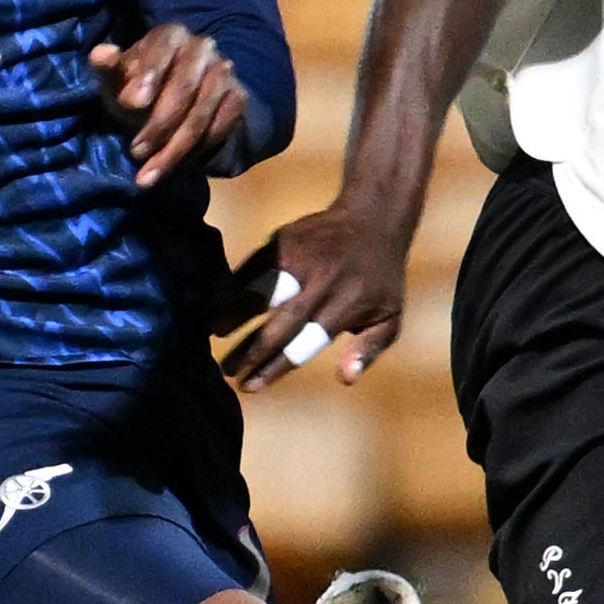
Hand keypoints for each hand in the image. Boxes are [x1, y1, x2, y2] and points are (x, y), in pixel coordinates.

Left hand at [84, 22, 244, 187]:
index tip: (133, 104)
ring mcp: (224, 72)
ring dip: (175, 148)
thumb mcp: (118, 80)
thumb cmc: (139, 89)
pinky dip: (195, 152)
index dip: (149, 74)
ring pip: (202, 114)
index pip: (163, 48)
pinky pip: (219, 129)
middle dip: (159, 124)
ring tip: (149, 173)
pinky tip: (173, 166)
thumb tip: (101, 54)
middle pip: (185, 87)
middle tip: (136, 152)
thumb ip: (107, 68)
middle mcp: (203, 46)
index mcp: (171, 35)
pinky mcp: (238, 98)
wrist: (177, 106)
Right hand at [223, 187, 412, 389]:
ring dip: (235, 313)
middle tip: (226, 371)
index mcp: (348, 305)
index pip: (305, 344)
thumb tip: (347, 379)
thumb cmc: (380, 280)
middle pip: (281, 323)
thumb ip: (368, 349)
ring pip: (262, 289)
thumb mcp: (389, 317)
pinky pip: (254, 265)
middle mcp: (323, 282)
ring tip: (214, 335)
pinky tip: (218, 303)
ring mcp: (302, 257)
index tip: (249, 386)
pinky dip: (234, 284)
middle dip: (250, 350)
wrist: (374, 218)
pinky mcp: (285, 240)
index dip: (275, 366)